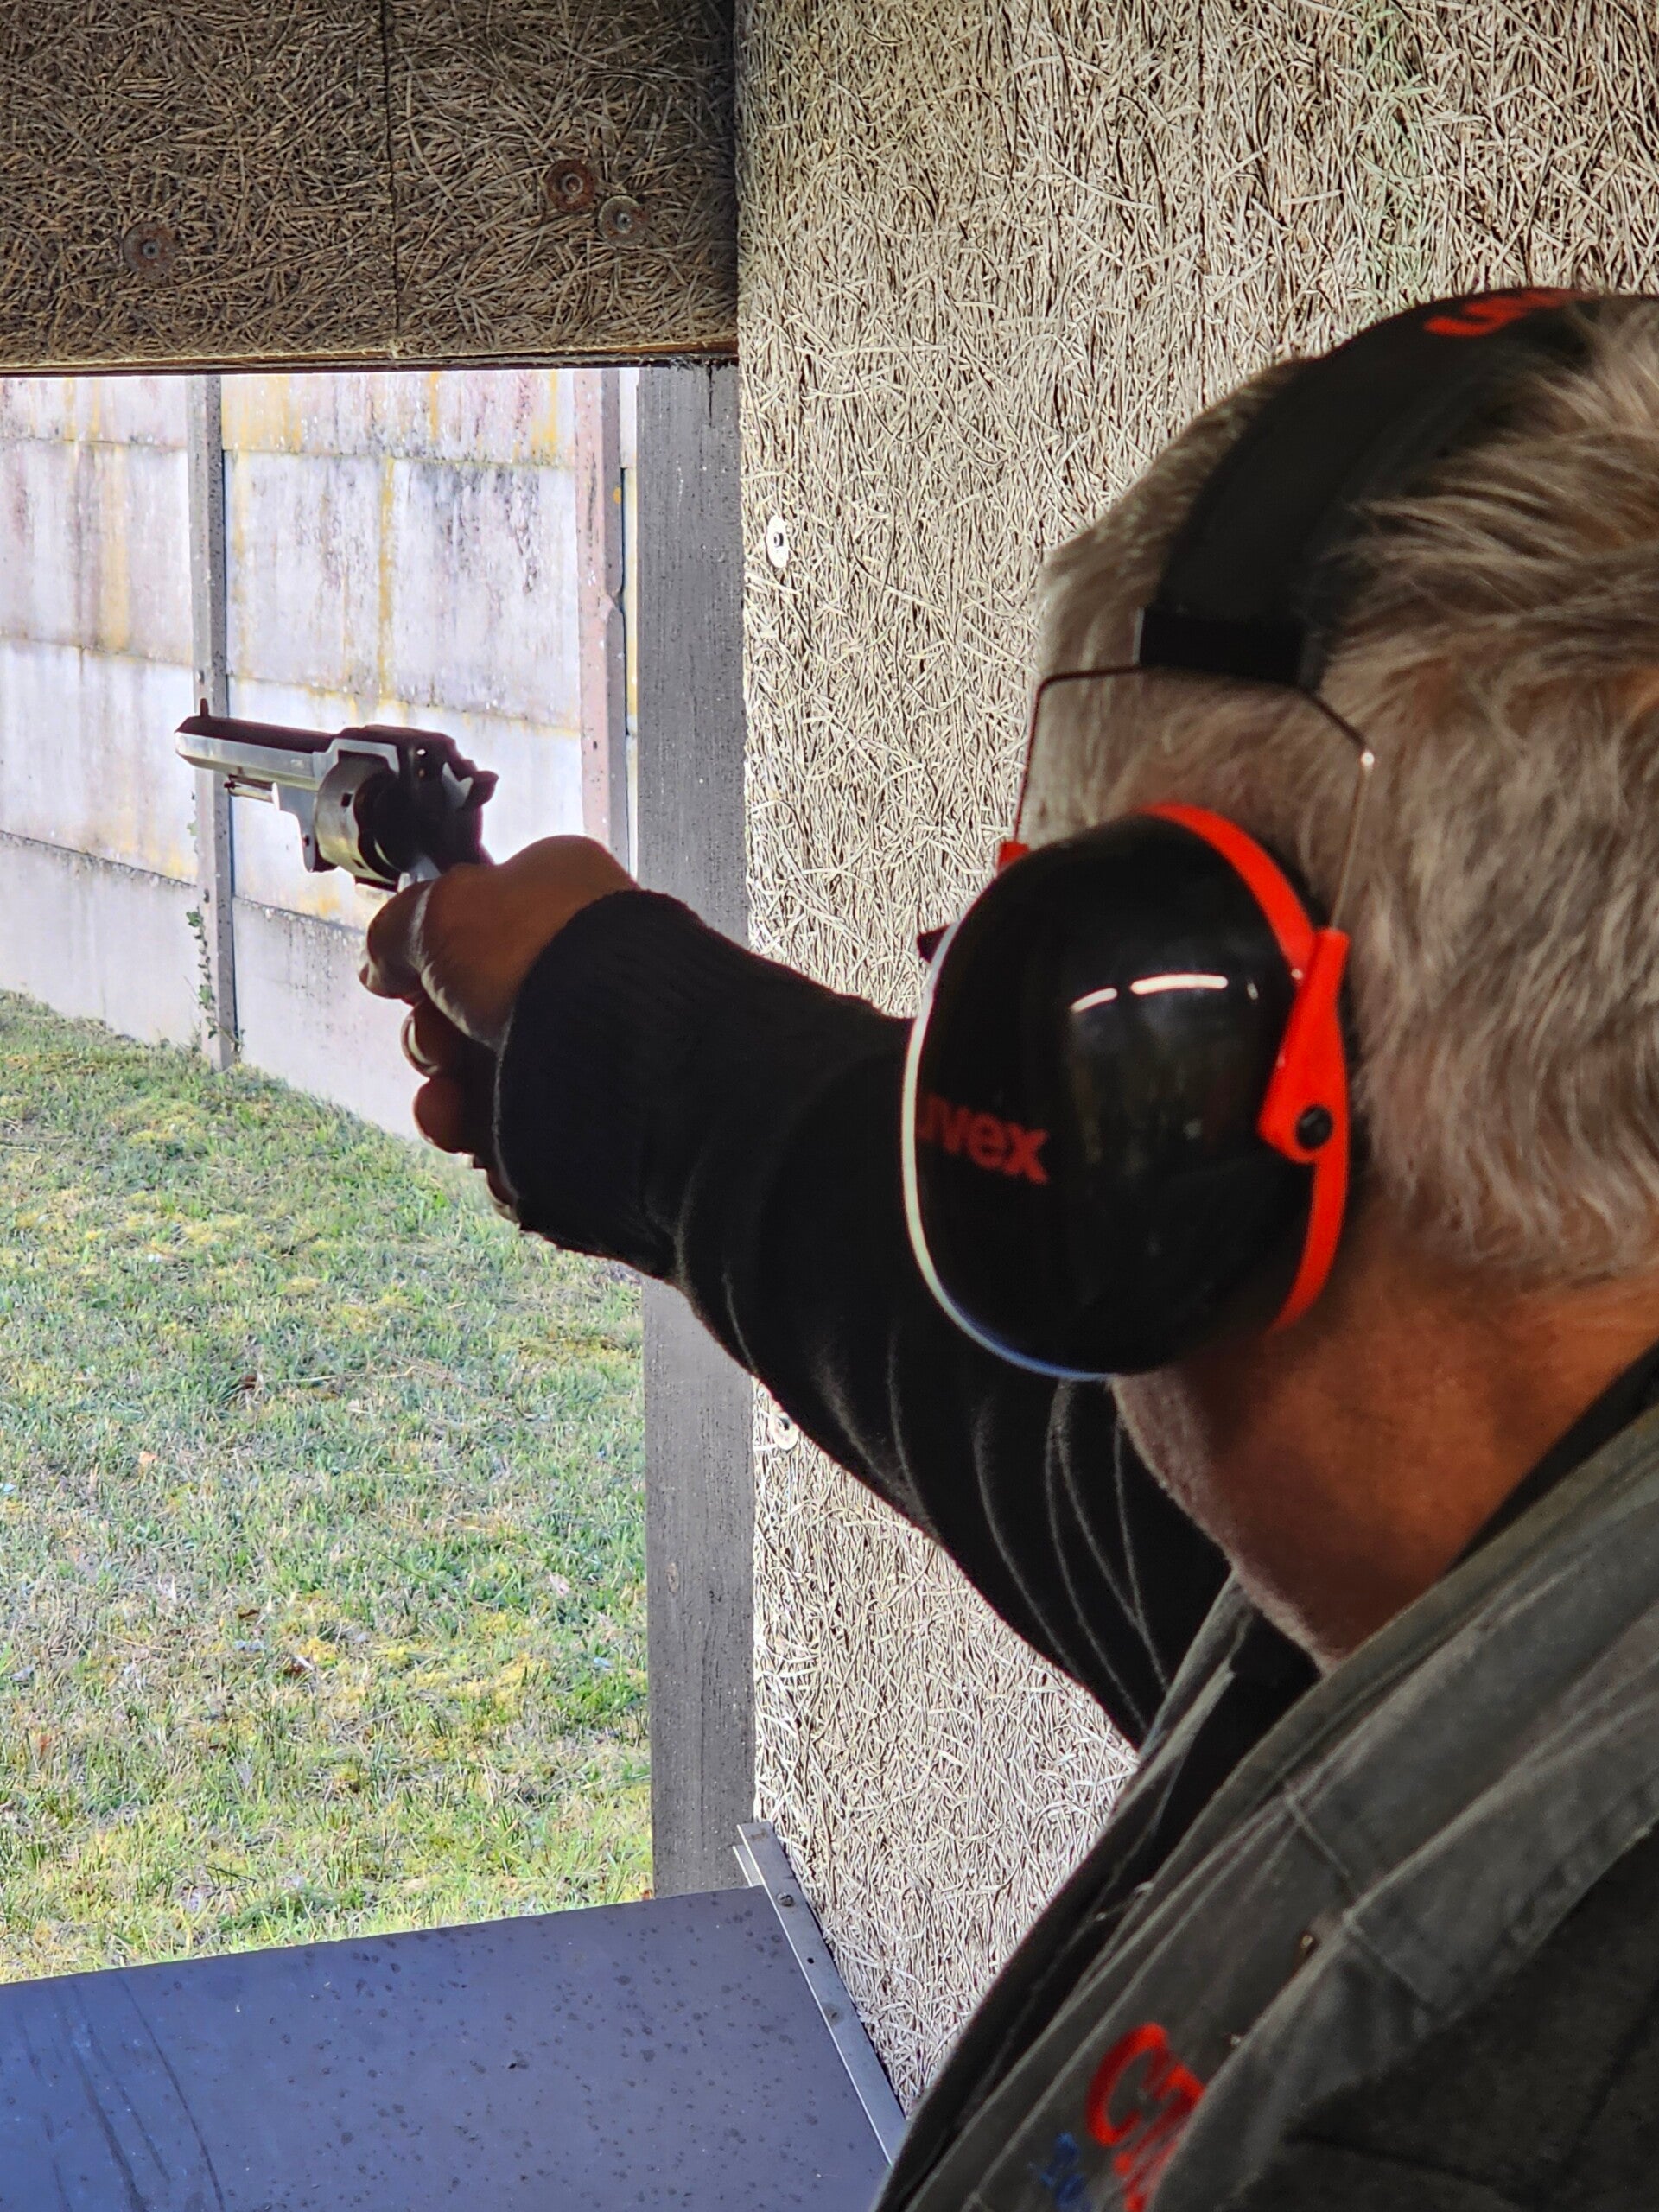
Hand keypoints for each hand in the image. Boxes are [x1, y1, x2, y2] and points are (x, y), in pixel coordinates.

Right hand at [361, 836, 634, 1176]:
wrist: (614, 1042)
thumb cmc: (535, 951)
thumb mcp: (443, 908)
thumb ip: (397, 929)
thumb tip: (380, 964)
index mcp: (555, 901)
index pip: (472, 935)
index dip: (428, 966)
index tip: (409, 986)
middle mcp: (575, 971)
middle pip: (468, 1020)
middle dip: (431, 1045)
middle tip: (442, 1048)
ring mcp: (585, 1048)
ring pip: (485, 1087)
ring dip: (446, 1106)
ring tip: (449, 1111)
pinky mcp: (590, 1117)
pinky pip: (518, 1141)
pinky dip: (488, 1150)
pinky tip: (482, 1145)